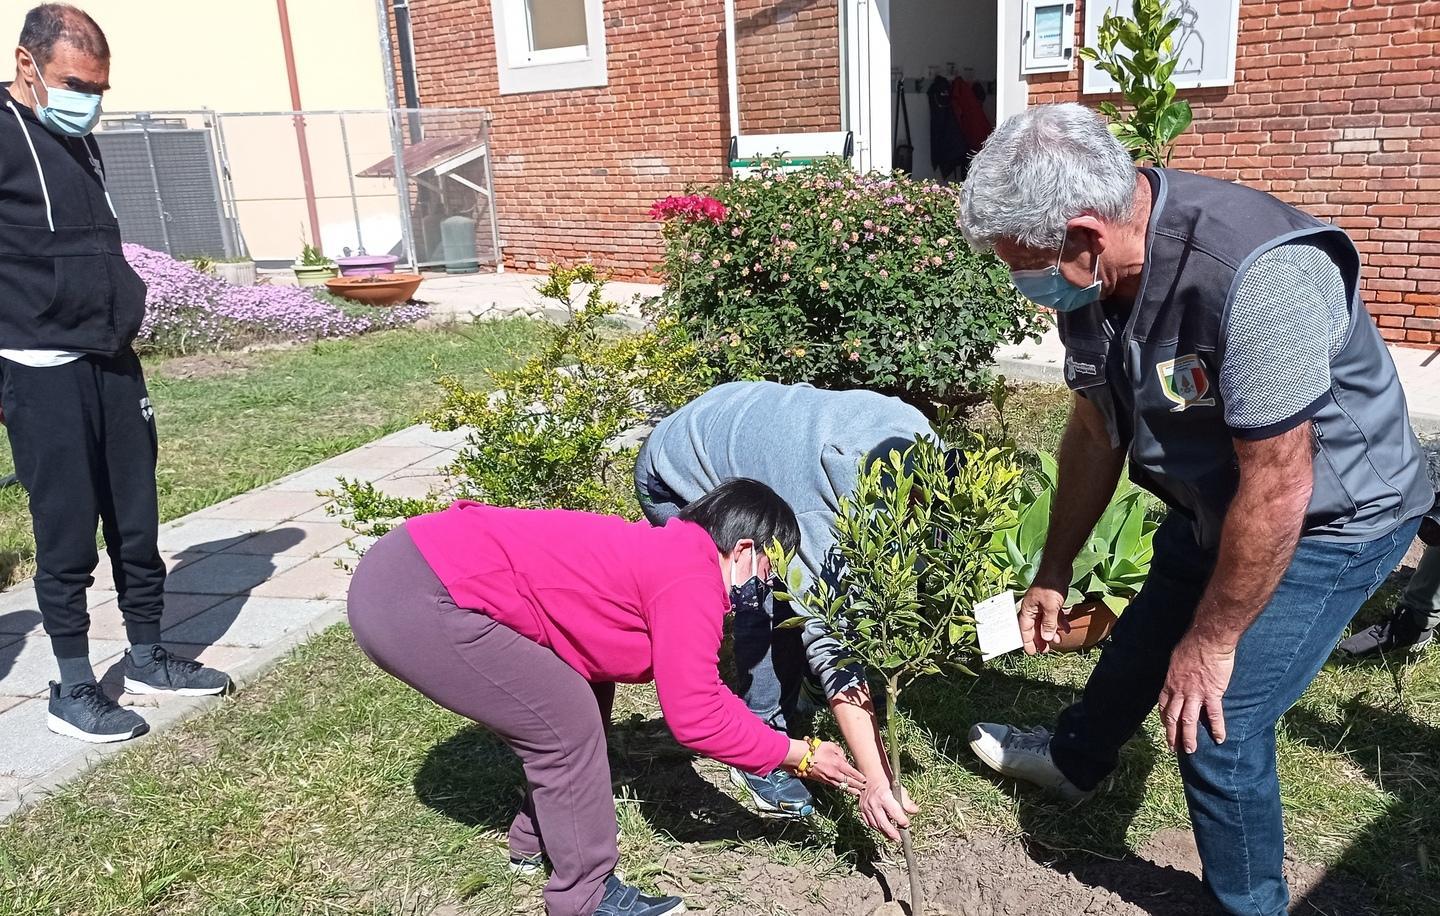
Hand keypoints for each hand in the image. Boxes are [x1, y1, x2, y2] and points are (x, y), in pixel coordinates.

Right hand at [796, 741, 866, 795]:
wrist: (801, 757)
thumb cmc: (816, 749)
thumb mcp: (831, 746)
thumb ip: (841, 753)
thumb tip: (845, 759)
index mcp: (838, 764)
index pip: (852, 773)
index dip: (859, 777)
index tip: (865, 780)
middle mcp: (835, 774)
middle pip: (849, 782)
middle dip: (857, 786)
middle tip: (864, 789)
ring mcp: (828, 779)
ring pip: (842, 786)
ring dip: (850, 790)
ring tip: (857, 793)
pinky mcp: (823, 781)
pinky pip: (835, 786)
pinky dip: (841, 788)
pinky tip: (844, 789)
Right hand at [858, 780, 918, 840]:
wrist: (870, 776)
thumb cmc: (886, 781)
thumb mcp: (899, 788)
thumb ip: (907, 801)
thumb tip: (915, 811)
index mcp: (884, 797)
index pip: (895, 814)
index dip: (902, 821)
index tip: (907, 824)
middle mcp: (874, 803)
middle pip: (884, 824)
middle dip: (892, 833)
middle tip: (899, 839)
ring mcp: (866, 807)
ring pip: (876, 825)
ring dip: (885, 832)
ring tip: (892, 837)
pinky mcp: (861, 809)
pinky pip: (869, 822)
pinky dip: (876, 827)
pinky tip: (883, 829)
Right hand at [1018, 583, 1068, 654]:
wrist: (1058, 568)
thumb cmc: (1050, 586)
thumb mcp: (1051, 607)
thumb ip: (1049, 624)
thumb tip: (1047, 639)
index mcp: (1028, 610)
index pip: (1024, 629)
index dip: (1027, 642)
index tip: (1032, 653)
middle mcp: (1033, 609)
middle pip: (1034, 628)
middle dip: (1040, 639)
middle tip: (1046, 650)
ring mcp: (1043, 605)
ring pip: (1045, 623)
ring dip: (1051, 632)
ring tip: (1058, 641)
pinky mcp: (1052, 602)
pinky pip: (1054, 616)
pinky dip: (1059, 623)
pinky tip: (1066, 629)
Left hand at [1158, 632, 1234, 753]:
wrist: (1207, 640)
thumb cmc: (1192, 644)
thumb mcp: (1176, 659)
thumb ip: (1177, 671)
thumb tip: (1179, 674)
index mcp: (1170, 682)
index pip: (1164, 705)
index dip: (1165, 718)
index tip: (1166, 726)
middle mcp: (1179, 691)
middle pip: (1173, 717)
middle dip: (1172, 734)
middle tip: (1173, 747)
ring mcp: (1195, 694)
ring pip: (1188, 721)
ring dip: (1188, 737)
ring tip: (1190, 750)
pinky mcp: (1212, 694)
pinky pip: (1214, 715)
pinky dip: (1217, 728)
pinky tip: (1220, 739)